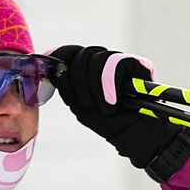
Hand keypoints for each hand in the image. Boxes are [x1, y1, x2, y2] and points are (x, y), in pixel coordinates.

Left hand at [46, 45, 189, 181]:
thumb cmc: (113, 126)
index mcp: (90, 72)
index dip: (61, 53)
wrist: (140, 137)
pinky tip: (113, 102)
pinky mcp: (139, 65)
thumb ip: (69, 89)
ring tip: (105, 108)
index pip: (72, 52)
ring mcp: (122, 63)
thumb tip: (57, 70)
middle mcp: (105, 64)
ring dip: (96, 86)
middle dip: (79, 79)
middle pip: (84, 54)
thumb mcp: (84, 109)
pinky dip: (110, 84)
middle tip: (88, 104)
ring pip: (98, 58)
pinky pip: (116, 63)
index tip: (49, 60)